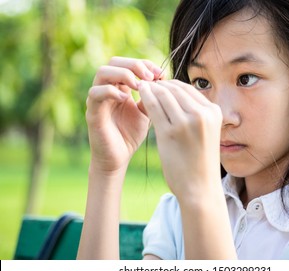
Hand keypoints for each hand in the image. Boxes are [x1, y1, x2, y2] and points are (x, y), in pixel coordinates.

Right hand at [86, 57, 164, 173]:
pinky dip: (111, 92)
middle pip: (114, 62)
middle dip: (134, 65)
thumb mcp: (147, 112)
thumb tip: (162, 78)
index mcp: (120, 87)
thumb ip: (152, 96)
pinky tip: (127, 99)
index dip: (144, 64)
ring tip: (139, 85)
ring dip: (123, 74)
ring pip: (102, 72)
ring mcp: (98, 99)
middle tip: (151, 76)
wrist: (118, 158)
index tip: (160, 73)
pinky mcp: (92, 112)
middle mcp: (106, 89)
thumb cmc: (131, 135)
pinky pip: (96, 93)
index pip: (128, 63)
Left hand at [138, 80, 221, 200]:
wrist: (200, 188)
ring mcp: (186, 123)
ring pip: (163, 94)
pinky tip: (139, 96)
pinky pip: (153, 107)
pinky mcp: (170, 133)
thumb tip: (175, 96)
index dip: (169, 84)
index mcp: (213, 112)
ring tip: (141, 87)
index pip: (187, 88)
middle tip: (146, 83)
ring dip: (150, 89)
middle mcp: (202, 114)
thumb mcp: (205, 132)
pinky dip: (145, 98)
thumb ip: (196, 113)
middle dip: (159, 84)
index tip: (158, 85)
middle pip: (175, 88)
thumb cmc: (200, 161)